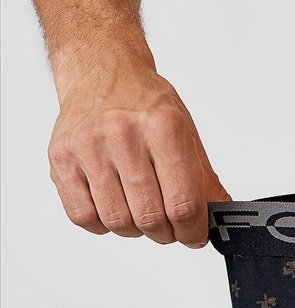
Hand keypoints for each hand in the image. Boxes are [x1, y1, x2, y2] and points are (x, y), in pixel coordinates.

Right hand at [47, 66, 231, 248]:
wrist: (102, 71)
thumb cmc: (145, 105)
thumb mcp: (186, 134)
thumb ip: (204, 181)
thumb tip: (219, 222)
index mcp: (163, 127)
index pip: (183, 203)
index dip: (192, 231)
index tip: (193, 236)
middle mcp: (123, 134)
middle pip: (150, 218)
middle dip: (165, 233)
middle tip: (167, 226)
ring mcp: (88, 146)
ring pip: (117, 222)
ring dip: (133, 229)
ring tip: (138, 210)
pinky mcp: (62, 158)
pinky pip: (83, 217)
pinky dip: (102, 224)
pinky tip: (112, 205)